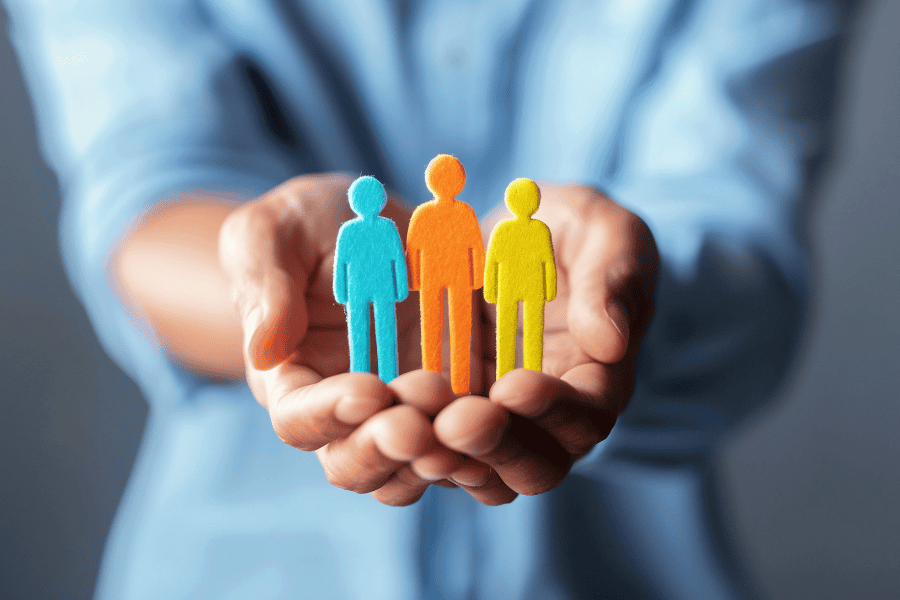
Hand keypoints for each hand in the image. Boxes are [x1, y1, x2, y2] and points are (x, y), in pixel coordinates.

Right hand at [218, 173, 488, 505]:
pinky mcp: (454, 402)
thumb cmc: (310, 227)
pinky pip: (467, 444)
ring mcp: (404, 413)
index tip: (367, 389)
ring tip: (471, 423)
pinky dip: (485, 444)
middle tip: (421, 422)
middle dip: (387, 448)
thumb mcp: (273, 233)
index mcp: (292, 381)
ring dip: (440, 456)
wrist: (376, 225)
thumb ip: (263, 284)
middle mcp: (346, 414)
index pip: (299, 419)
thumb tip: (262, 350)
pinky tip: (507, 419)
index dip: (329, 413)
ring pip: (414, 469)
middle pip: (356, 464)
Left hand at [434, 184, 658, 499]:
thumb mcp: (602, 232)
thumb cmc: (569, 231)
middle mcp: (552, 417)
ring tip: (412, 427)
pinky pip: (433, 450)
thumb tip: (610, 343)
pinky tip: (383, 421)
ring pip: (482, 473)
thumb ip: (611, 279)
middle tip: (457, 421)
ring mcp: (498, 422)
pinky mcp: (449, 413)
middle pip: (537, 465)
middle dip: (498, 446)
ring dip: (450, 458)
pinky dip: (411, 446)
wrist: (509, 235)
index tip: (514, 386)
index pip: (588, 415)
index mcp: (600, 378)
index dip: (555, 408)